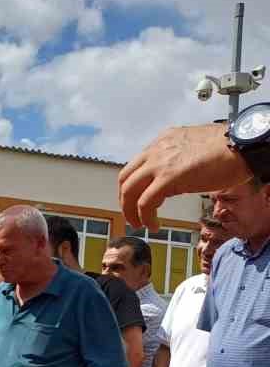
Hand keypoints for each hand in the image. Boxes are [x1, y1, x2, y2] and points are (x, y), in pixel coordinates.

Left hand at [118, 123, 246, 230]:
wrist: (241, 146)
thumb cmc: (227, 149)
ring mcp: (159, 163)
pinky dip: (145, 217)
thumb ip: (179, 160)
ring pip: (129, 191)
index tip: (137, 200)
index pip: (136, 165)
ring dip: (131, 211)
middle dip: (126, 201)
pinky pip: (145, 202)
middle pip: (125, 178)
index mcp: (162, 142)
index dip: (133, 186)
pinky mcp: (168, 178)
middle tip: (133, 216)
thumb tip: (177, 176)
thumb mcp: (194, 149)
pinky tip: (153, 225)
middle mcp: (156, 150)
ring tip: (141, 224)